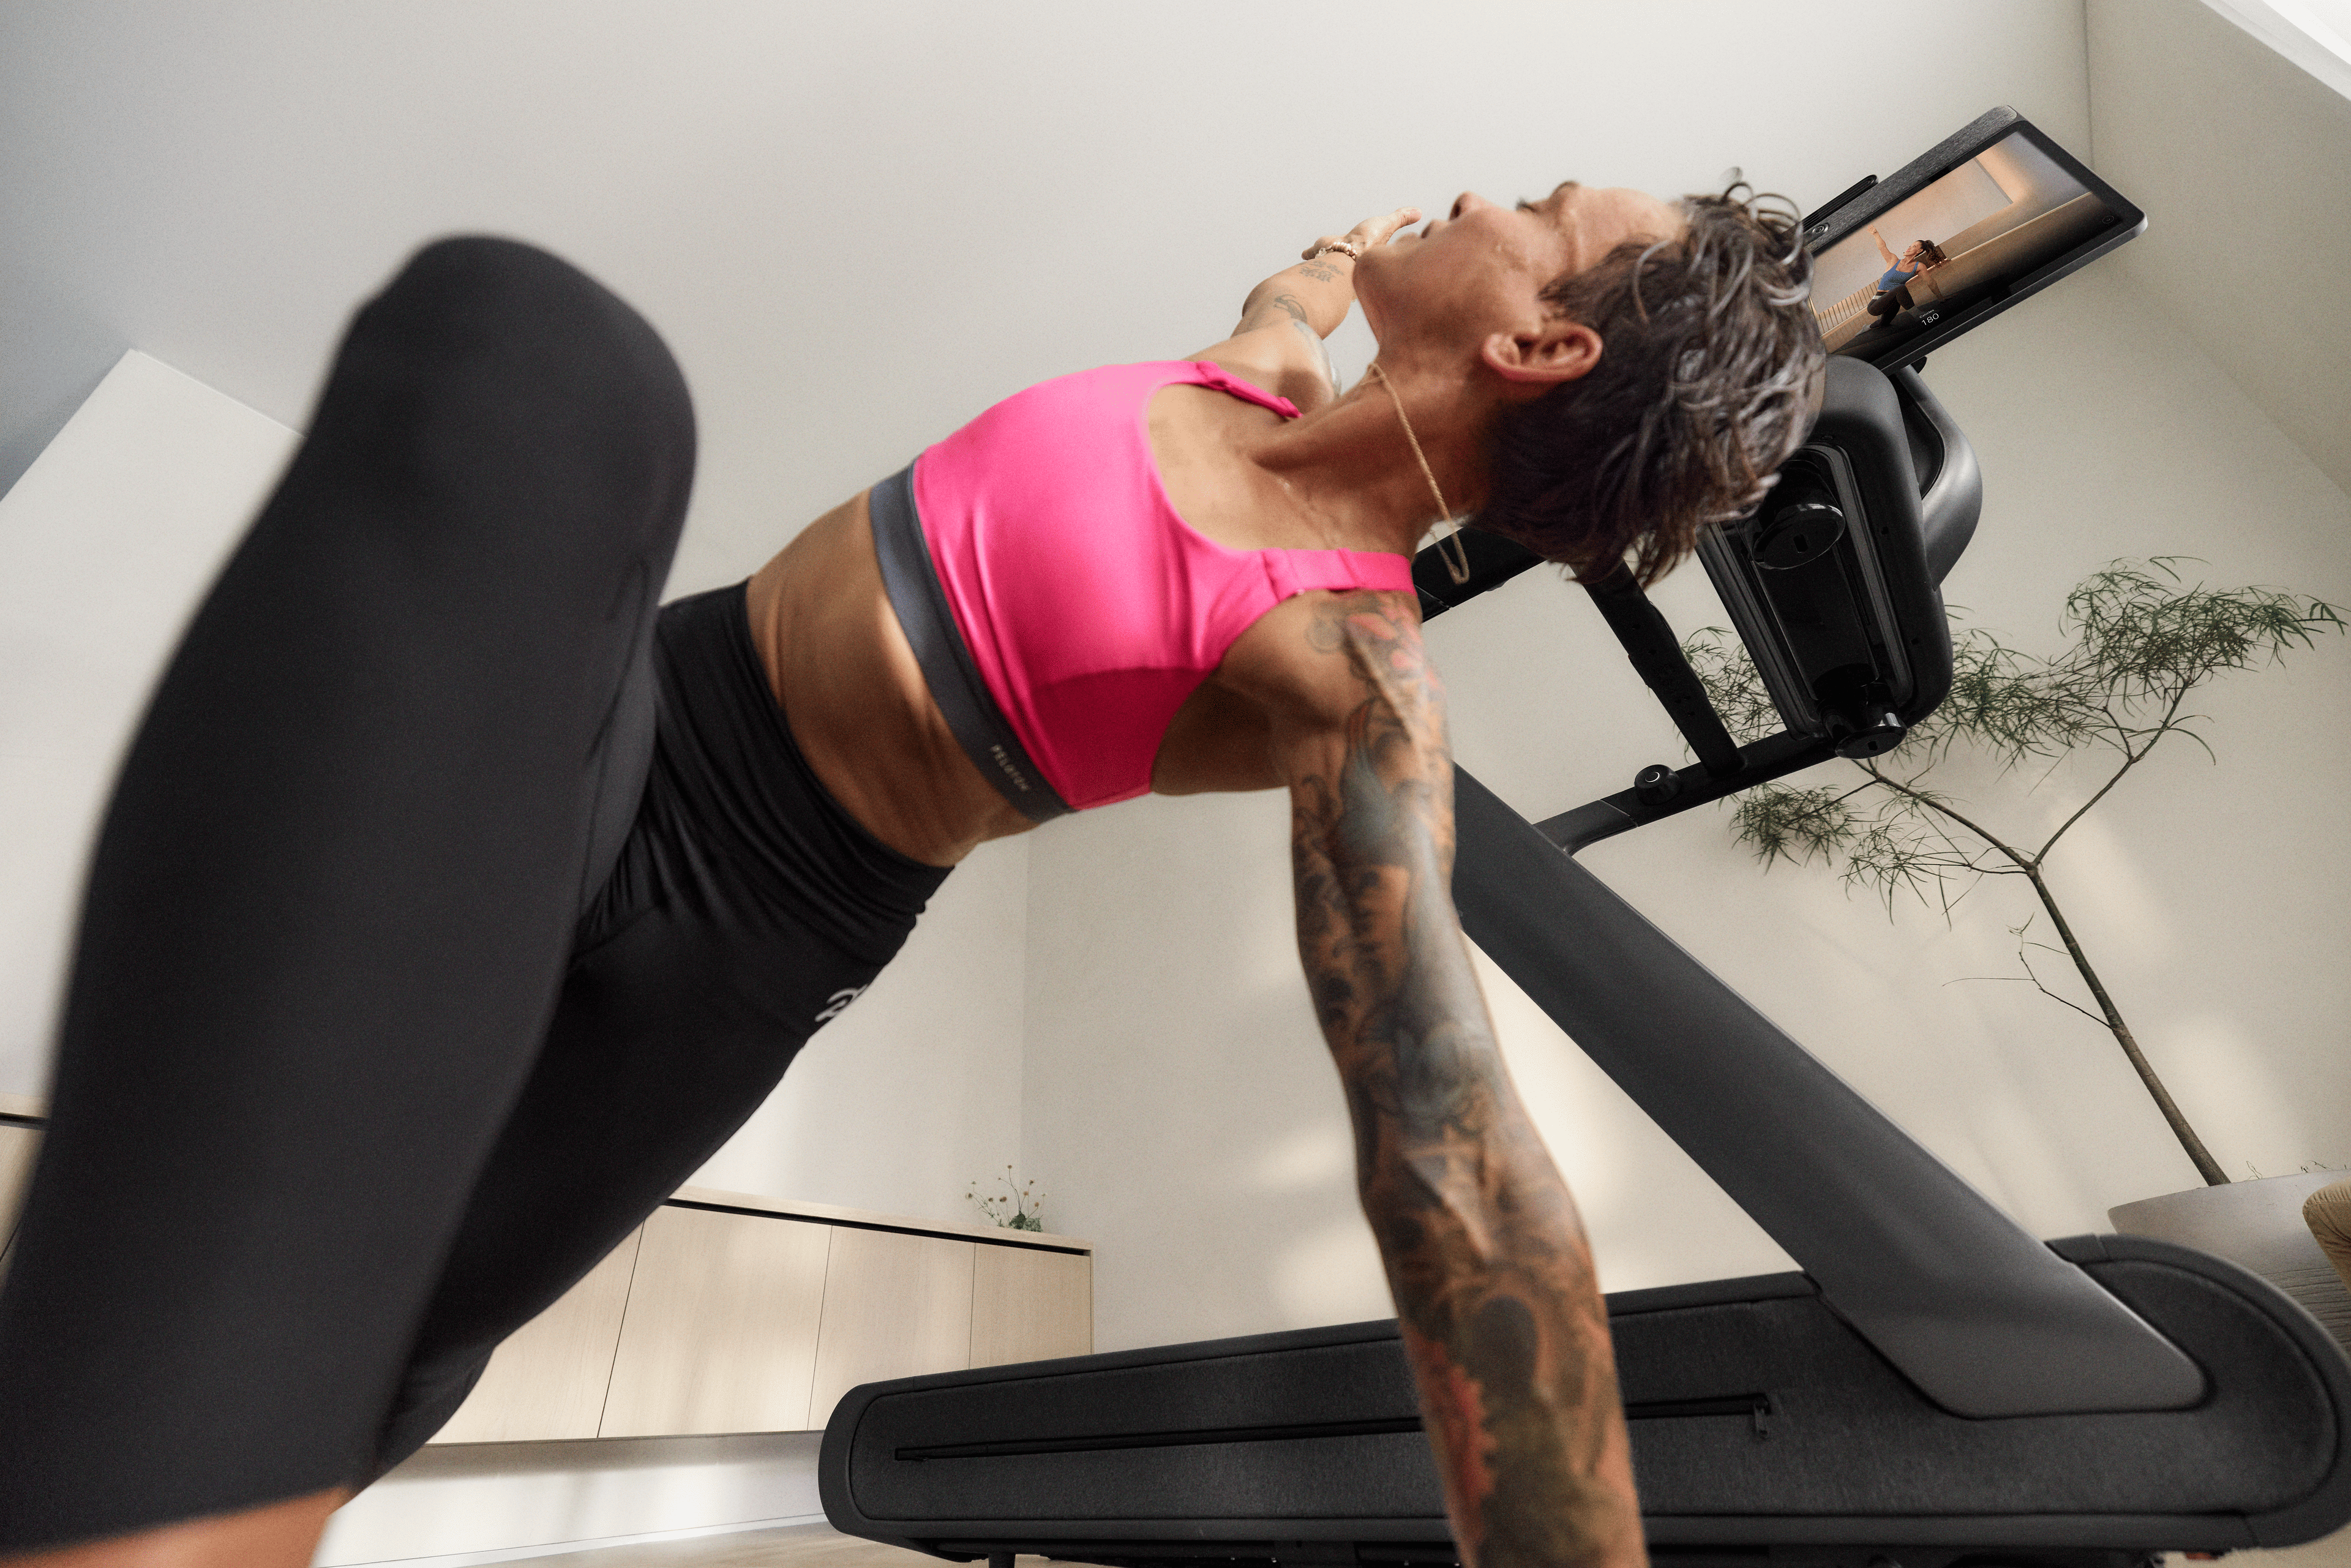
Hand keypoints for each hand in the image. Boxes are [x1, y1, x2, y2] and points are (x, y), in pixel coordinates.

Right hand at [1302, 207, 1423, 260]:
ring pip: (1329, 255)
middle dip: (1347, 254)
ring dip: (1325, 255)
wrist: (1347, 256)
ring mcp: (1332, 255)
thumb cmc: (1369, 243)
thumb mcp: (1388, 225)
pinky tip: (1306, 254)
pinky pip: (1313, 254)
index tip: (1369, 248)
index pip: (1366, 246)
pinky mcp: (1318, 253)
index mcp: (1364, 248)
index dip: (1368, 246)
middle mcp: (1349, 254)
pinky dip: (1310, 253)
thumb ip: (1401, 218)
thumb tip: (1419, 212)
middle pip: (1349, 252)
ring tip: (1321, 255)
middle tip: (1344, 253)